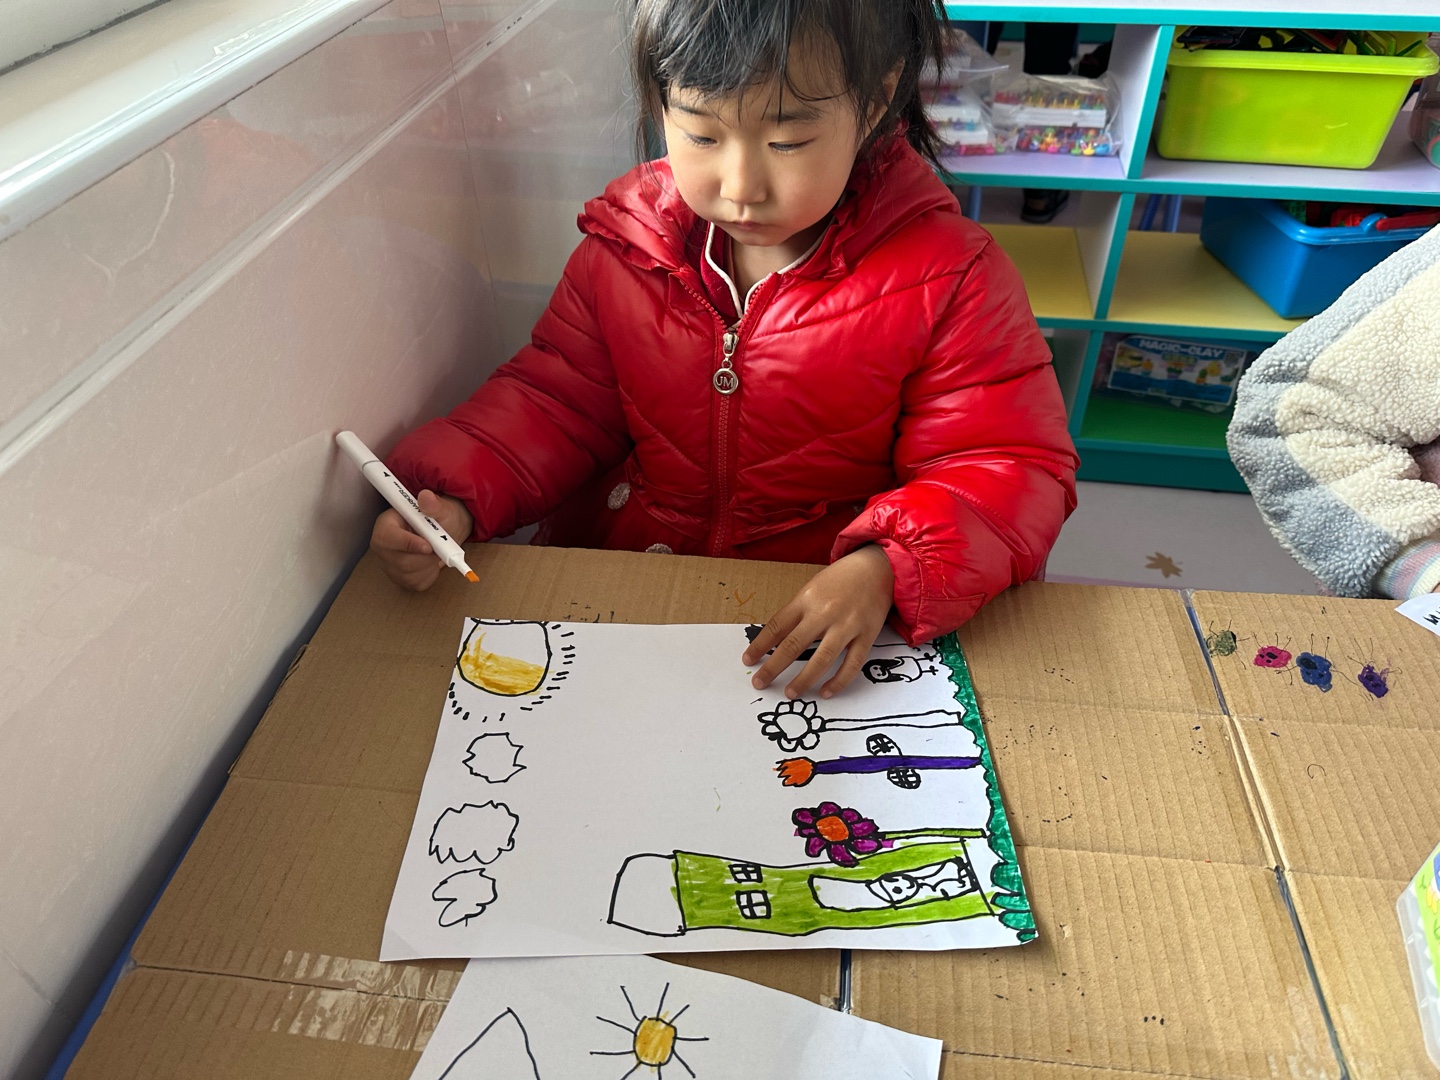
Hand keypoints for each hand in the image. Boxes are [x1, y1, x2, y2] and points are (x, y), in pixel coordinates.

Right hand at [370, 490, 473, 590]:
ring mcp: (389, 565)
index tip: (428, 546)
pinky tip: (431, 562)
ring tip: (436, 551)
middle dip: (426, 557)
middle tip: (440, 547)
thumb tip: (426, 496)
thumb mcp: (440, 508)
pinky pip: (416, 583)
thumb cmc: (439, 519)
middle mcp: (382, 547)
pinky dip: (430, 574)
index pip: (387, 537)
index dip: (407, 544)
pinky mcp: (400, 579)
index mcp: (386, 524)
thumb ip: (434, 504)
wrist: (444, 535)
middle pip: (400, 561)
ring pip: (410, 574)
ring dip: (430, 564)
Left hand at [742, 545, 894, 699]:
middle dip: (773, 667)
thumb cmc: (841, 579)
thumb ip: (797, 612)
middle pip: (794, 645)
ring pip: (822, 659)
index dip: (760, 645)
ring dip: (804, 680)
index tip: (748, 660)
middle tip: (759, 682)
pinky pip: (852, 664)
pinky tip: (826, 692)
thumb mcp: (812, 588)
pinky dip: (839, 681)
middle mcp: (825, 612)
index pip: (777, 626)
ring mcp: (847, 625)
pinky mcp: (867, 635)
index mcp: (807, 598)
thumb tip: (776, 641)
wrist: (878, 567)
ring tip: (790, 693)